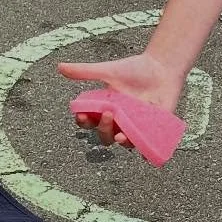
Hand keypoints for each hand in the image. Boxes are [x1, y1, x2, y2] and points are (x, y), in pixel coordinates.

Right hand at [57, 51, 183, 148]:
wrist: (161, 67)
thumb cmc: (134, 69)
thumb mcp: (108, 70)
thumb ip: (85, 71)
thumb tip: (60, 67)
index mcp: (105, 110)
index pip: (90, 123)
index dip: (84, 122)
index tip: (81, 115)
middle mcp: (119, 121)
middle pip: (105, 136)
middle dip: (103, 129)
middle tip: (108, 114)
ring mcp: (137, 126)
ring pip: (126, 143)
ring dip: (122, 142)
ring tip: (121, 134)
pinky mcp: (155, 128)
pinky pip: (150, 145)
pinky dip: (147, 152)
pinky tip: (145, 154)